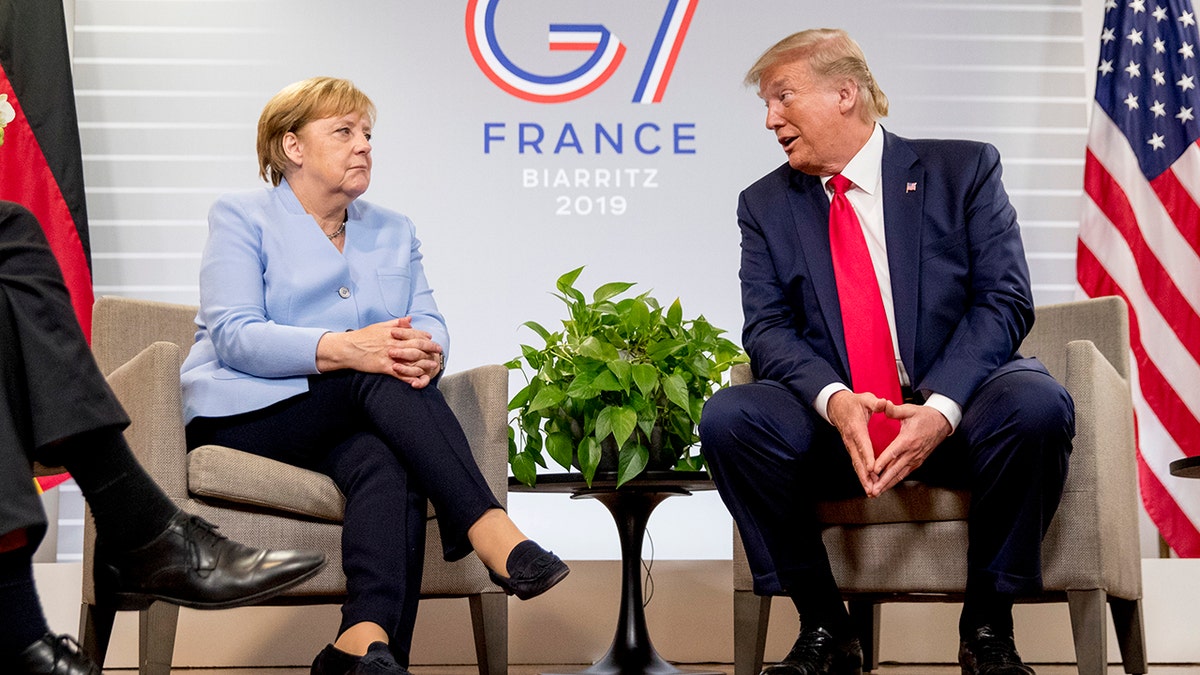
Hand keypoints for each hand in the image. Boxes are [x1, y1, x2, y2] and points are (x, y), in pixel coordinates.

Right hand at [317, 317, 442, 387]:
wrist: (347, 348)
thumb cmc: (362, 337)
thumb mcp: (379, 326)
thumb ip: (396, 323)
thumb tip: (409, 319)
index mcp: (393, 333)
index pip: (413, 334)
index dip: (424, 337)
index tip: (431, 339)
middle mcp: (393, 344)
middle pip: (416, 346)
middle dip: (430, 349)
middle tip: (439, 351)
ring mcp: (389, 356)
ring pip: (411, 360)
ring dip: (424, 363)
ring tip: (433, 365)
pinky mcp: (384, 367)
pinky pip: (400, 373)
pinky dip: (410, 377)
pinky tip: (418, 379)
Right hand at [827, 389, 888, 494]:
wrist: (836, 406)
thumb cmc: (853, 403)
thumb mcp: (865, 399)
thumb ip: (876, 402)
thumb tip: (884, 403)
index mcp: (856, 428)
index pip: (863, 444)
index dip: (867, 457)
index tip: (872, 469)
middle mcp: (851, 439)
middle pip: (857, 460)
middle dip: (865, 476)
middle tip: (872, 488)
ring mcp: (849, 445)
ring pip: (856, 464)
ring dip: (863, 479)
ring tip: (871, 491)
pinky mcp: (850, 448)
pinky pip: (856, 463)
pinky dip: (861, 475)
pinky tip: (868, 483)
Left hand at [868, 402, 950, 496]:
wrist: (941, 422)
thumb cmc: (924, 416)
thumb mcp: (909, 410)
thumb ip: (894, 410)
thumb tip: (883, 404)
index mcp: (908, 439)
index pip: (893, 453)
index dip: (882, 462)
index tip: (873, 471)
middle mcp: (912, 452)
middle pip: (895, 469)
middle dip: (883, 481)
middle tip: (873, 490)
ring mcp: (915, 459)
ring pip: (900, 474)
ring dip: (888, 484)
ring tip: (876, 492)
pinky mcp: (917, 461)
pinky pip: (905, 473)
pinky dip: (895, 480)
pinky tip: (887, 486)